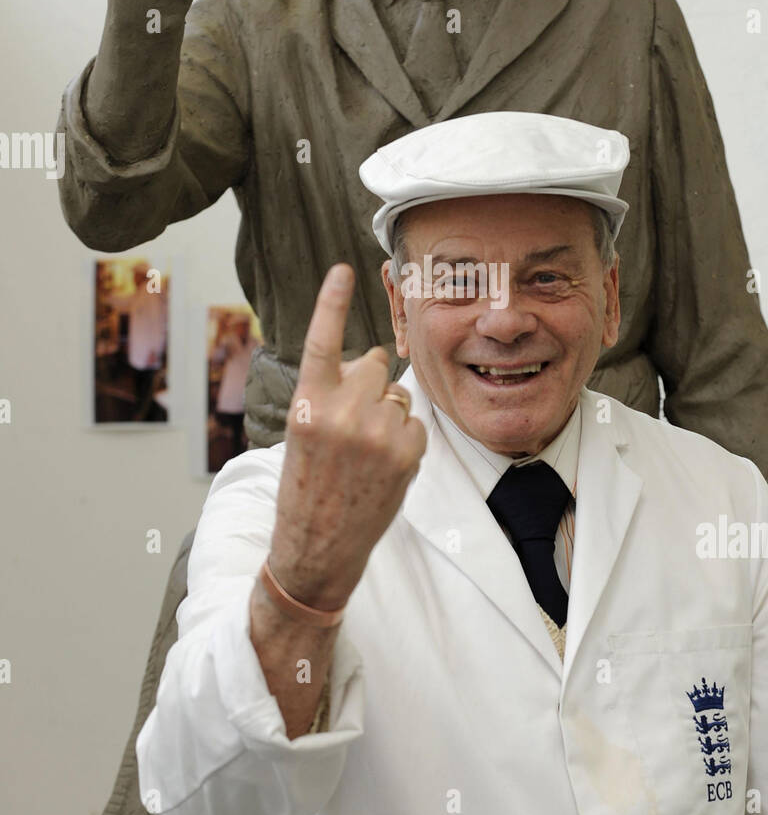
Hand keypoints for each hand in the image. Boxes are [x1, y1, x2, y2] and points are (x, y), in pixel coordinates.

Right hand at [269, 264, 425, 610]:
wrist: (317, 546)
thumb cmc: (307, 486)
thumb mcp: (303, 433)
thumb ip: (331, 392)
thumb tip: (370, 365)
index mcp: (307, 402)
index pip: (321, 339)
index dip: (331, 301)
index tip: (344, 268)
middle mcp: (341, 411)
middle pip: (374, 364)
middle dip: (371, 383)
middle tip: (354, 423)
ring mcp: (376, 432)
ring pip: (399, 395)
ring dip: (389, 414)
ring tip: (366, 452)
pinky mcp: (406, 452)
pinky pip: (416, 424)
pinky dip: (406, 441)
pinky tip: (384, 467)